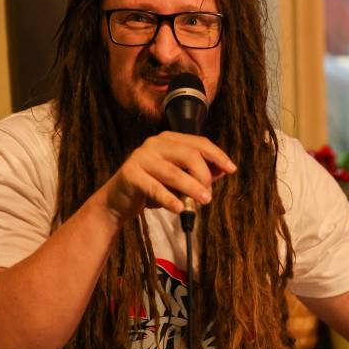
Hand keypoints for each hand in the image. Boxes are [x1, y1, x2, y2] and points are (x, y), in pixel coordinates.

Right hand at [93, 131, 236, 225]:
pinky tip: (180, 209)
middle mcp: (154, 144)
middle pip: (189, 155)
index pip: (198, 143)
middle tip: (208, 195)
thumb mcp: (177, 179)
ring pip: (174, 173)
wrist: (118, 200)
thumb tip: (223, 170)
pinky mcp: (130, 174)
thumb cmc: (151, 188)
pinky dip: (170, 200)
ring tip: (203, 201)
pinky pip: (155, 188)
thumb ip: (198, 172)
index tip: (231, 169)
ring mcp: (141, 157)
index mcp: (168, 139)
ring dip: (192, 188)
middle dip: (204, 176)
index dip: (217, 155)